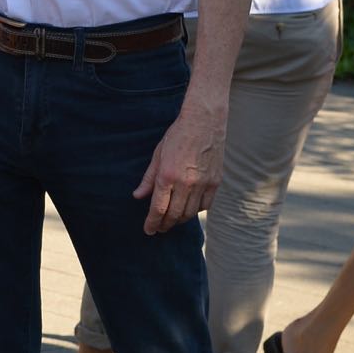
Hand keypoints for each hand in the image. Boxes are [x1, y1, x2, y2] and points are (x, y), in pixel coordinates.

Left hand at [133, 99, 225, 235]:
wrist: (204, 122)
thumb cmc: (177, 136)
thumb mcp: (158, 155)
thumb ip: (149, 179)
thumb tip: (138, 197)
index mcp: (167, 176)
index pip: (158, 209)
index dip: (152, 223)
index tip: (149, 231)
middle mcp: (186, 183)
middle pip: (174, 215)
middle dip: (165, 225)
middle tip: (159, 228)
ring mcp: (203, 183)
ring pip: (190, 213)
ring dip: (179, 220)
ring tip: (172, 221)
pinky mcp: (215, 182)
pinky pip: (206, 205)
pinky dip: (196, 211)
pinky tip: (189, 210)